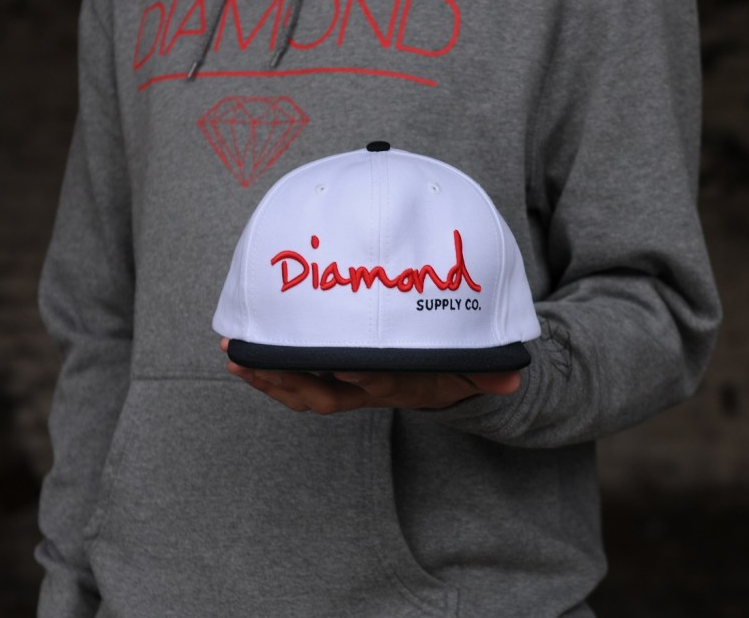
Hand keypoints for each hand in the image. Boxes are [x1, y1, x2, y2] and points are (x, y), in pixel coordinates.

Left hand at [220, 338, 519, 413]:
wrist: (437, 384)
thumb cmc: (451, 370)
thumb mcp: (474, 370)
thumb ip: (489, 371)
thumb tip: (513, 376)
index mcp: (397, 385)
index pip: (377, 383)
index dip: (360, 378)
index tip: (342, 366)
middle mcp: (365, 390)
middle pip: (321, 394)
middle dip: (285, 379)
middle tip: (250, 360)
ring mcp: (346, 386)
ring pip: (301, 390)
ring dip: (266, 375)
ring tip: (235, 355)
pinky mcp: (332, 375)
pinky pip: (295, 380)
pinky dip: (268, 370)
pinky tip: (244, 354)